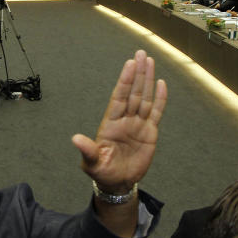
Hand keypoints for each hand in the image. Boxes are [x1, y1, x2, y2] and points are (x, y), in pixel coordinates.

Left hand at [72, 50, 166, 191]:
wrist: (118, 183)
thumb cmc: (102, 172)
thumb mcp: (92, 163)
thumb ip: (88, 150)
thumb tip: (75, 139)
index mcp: (111, 123)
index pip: (120, 97)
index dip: (125, 81)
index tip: (129, 65)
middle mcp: (125, 119)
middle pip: (134, 92)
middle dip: (137, 73)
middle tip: (141, 54)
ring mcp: (138, 124)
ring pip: (145, 98)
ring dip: (147, 80)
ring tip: (150, 61)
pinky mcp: (150, 133)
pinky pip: (156, 112)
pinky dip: (160, 98)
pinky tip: (161, 84)